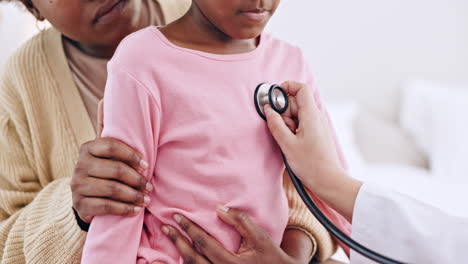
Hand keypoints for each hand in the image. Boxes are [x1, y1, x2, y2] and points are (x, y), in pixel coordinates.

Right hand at [71, 100, 152, 222]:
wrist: (87, 200)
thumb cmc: (104, 169)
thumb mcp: (105, 151)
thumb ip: (106, 128)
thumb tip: (104, 99)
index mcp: (87, 148)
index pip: (111, 145)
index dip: (131, 155)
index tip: (146, 165)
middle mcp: (79, 165)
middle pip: (114, 170)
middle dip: (137, 179)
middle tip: (150, 186)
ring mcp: (77, 185)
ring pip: (112, 189)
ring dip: (133, 195)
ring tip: (146, 198)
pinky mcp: (80, 204)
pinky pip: (106, 206)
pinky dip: (125, 208)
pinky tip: (136, 209)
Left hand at [162, 206, 297, 263]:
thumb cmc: (270, 256)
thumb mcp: (259, 237)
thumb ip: (240, 221)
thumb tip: (218, 208)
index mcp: (229, 263)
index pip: (203, 242)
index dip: (189, 228)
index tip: (177, 217)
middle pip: (192, 258)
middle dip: (177, 241)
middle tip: (166, 227)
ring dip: (177, 255)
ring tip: (165, 244)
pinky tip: (168, 261)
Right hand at [265, 81, 342, 190]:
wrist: (329, 181)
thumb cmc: (311, 165)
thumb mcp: (287, 144)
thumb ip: (276, 124)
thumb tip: (268, 110)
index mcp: (311, 115)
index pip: (300, 88)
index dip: (286, 88)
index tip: (273, 99)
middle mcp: (316, 117)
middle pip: (295, 103)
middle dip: (283, 112)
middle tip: (281, 130)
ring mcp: (316, 125)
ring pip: (296, 115)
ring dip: (286, 124)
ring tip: (288, 142)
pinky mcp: (315, 134)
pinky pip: (300, 125)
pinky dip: (292, 131)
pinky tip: (291, 145)